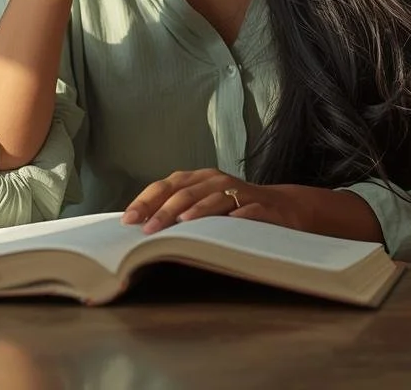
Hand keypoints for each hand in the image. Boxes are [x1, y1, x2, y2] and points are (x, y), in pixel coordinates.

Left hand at [121, 168, 311, 234]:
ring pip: (214, 198)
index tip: (128, 220)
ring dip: (198, 211)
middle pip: (186, 193)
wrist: (282, 207)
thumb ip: (176, 212)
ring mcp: (240, 192)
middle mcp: (216, 181)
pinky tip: (229, 223)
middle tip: (148, 231)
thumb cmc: (233, 210)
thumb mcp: (203, 206)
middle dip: (164, 211)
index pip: (166, 186)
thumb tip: (138, 229)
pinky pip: (249, 210)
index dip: (146, 201)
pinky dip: (239, 216)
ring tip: (182, 224)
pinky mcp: (263, 206)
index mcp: (198, 179)